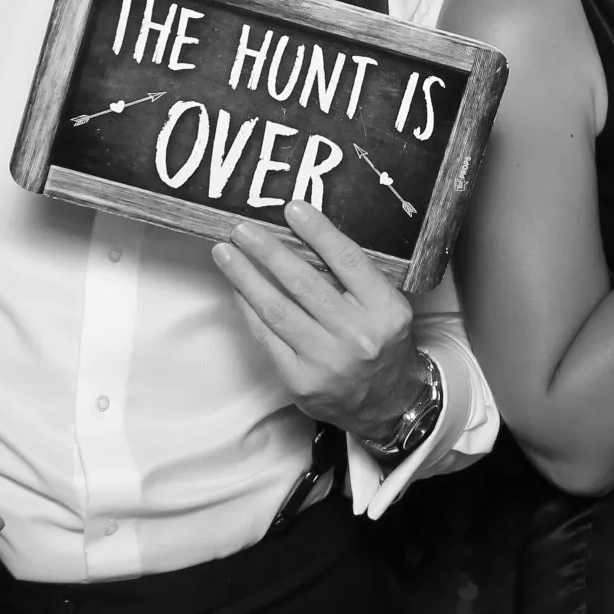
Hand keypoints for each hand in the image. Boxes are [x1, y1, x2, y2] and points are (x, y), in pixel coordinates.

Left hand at [216, 201, 425, 445]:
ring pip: (278, 310)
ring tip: (225, 253)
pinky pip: (267, 337)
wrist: (388, 404)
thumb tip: (302, 237)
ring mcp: (327, 361)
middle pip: (304, 284)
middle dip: (268, 252)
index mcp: (385, 310)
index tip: (292, 209)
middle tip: (242, 229)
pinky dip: (248, 309)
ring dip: (246, 277)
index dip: (318, 232)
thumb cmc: (381, 344)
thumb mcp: (385, 307)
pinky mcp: (301, 380)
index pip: (348, 261)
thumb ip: (353, 278)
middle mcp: (358, 336)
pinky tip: (237, 288)